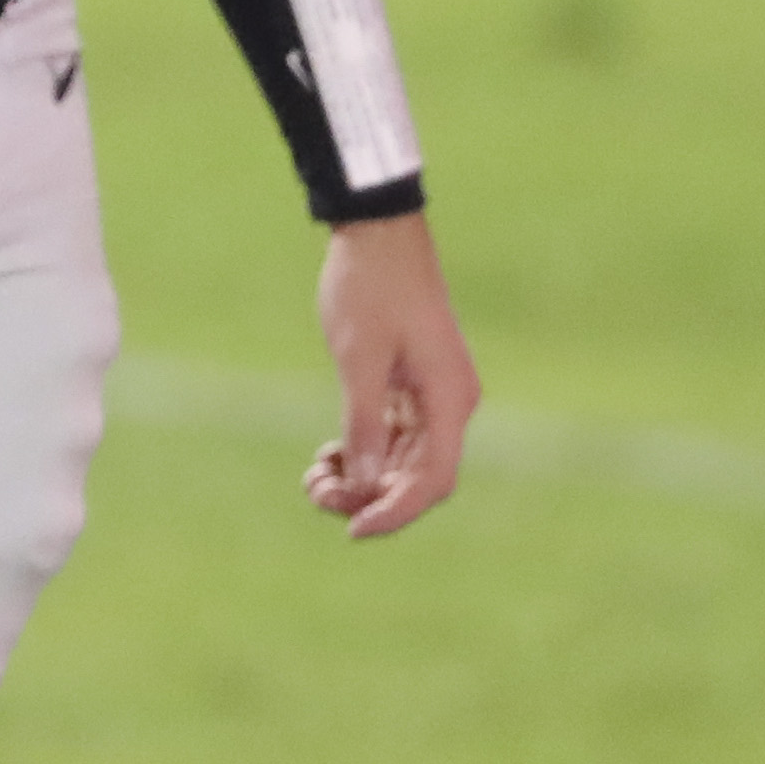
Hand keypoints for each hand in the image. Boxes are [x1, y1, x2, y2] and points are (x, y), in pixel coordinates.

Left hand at [308, 212, 477, 537]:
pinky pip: (396, 434)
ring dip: (363, 476)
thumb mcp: (359, 358)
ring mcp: (434, 394)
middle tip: (314, 494)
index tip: (351, 530)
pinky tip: (329, 456)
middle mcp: (450, 403)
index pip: (432, 480)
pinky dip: (366, 450)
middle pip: (418, 476)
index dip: (394, 512)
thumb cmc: (369, 288)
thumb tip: (366, 486)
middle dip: (369, 495)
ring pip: (404, 459)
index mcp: (450, 400)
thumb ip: (364, 424)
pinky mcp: (414, 383)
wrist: (377, 233)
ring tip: (314, 479)